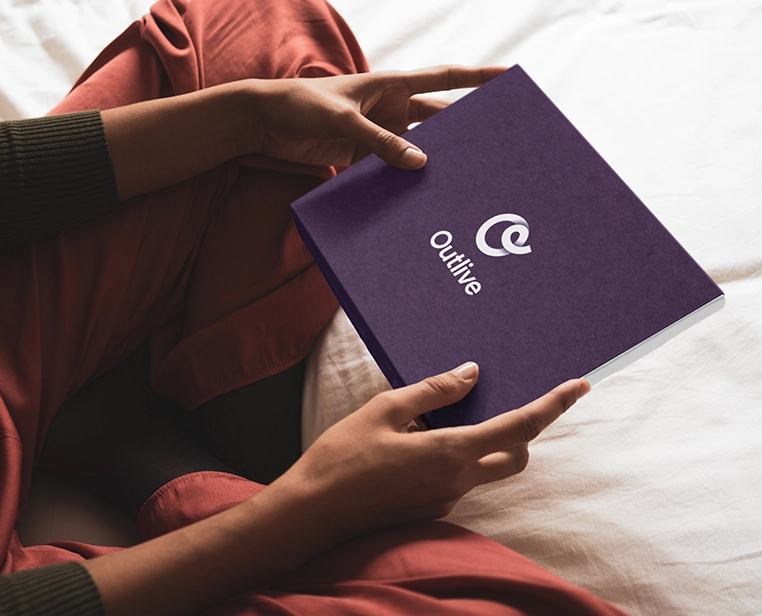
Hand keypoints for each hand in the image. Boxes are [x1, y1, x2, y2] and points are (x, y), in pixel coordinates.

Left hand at [250, 65, 504, 169]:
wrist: (262, 121)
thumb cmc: (299, 105)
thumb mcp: (343, 120)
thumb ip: (380, 141)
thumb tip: (421, 164)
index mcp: (391, 85)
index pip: (444, 79)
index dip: (477, 79)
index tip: (509, 79)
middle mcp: (390, 108)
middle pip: (437, 121)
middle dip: (462, 135)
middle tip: (491, 153)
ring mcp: (376, 134)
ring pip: (414, 151)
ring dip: (429, 166)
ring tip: (457, 186)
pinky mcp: (360, 158)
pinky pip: (388, 171)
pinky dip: (400, 185)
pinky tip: (415, 203)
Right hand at [280, 362, 589, 542]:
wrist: (312, 512)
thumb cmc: (341, 458)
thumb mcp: (383, 410)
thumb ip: (433, 391)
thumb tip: (471, 374)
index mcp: (450, 453)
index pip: (519, 428)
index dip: (553, 406)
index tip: (579, 387)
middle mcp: (457, 481)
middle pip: (517, 456)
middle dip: (524, 429)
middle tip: (508, 399)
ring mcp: (445, 500)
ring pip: (487, 468)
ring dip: (486, 442)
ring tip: (446, 413)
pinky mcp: (430, 508)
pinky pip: (459, 477)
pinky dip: (456, 455)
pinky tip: (418, 439)